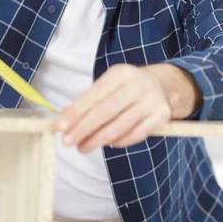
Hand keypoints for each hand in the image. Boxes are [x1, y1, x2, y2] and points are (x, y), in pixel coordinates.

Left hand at [55, 64, 171, 152]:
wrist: (161, 85)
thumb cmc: (126, 88)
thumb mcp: (109, 86)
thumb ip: (89, 102)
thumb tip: (66, 122)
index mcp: (120, 73)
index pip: (93, 95)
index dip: (75, 112)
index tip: (61, 127)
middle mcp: (137, 84)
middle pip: (105, 111)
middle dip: (83, 129)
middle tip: (68, 142)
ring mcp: (151, 100)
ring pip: (120, 125)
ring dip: (98, 140)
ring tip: (83, 148)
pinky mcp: (162, 115)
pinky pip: (137, 134)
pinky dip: (120, 141)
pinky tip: (109, 144)